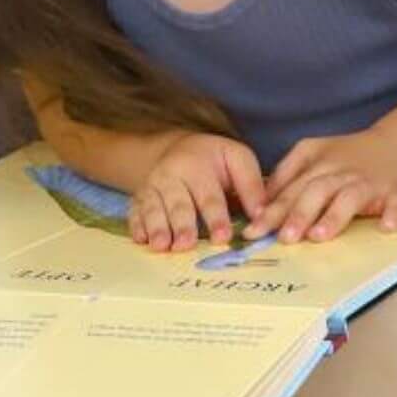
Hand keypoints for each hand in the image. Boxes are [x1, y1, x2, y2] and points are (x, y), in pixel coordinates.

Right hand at [130, 132, 267, 252]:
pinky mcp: (138, 199)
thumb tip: (262, 216)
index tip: (223, 237)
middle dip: (182, 225)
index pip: (209, 195)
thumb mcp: (237, 158)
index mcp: (198, 165)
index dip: (216, 217)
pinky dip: (136, 226)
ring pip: (153, 209)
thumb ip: (251, 185)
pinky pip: (134, 212)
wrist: (176, 150)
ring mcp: (151, 187)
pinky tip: (140, 240)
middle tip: (186, 245)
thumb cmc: (214, 160)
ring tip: (161, 246)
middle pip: (178, 204)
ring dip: (157, 228)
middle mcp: (171, 175)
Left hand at [242, 126, 396, 243]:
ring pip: (349, 197)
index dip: (271, 210)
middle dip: (298, 214)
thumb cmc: (350, 157)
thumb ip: (287, 177)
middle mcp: (341, 169)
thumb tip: (258, 205)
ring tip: (319, 236)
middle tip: (283, 238)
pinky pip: (396, 203)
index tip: (253, 231)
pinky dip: (393, 214)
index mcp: (316, 160)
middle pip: (316, 191)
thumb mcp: (314, 156)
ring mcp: (370, 181)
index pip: (290, 188)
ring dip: (334, 216)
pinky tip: (387, 227)